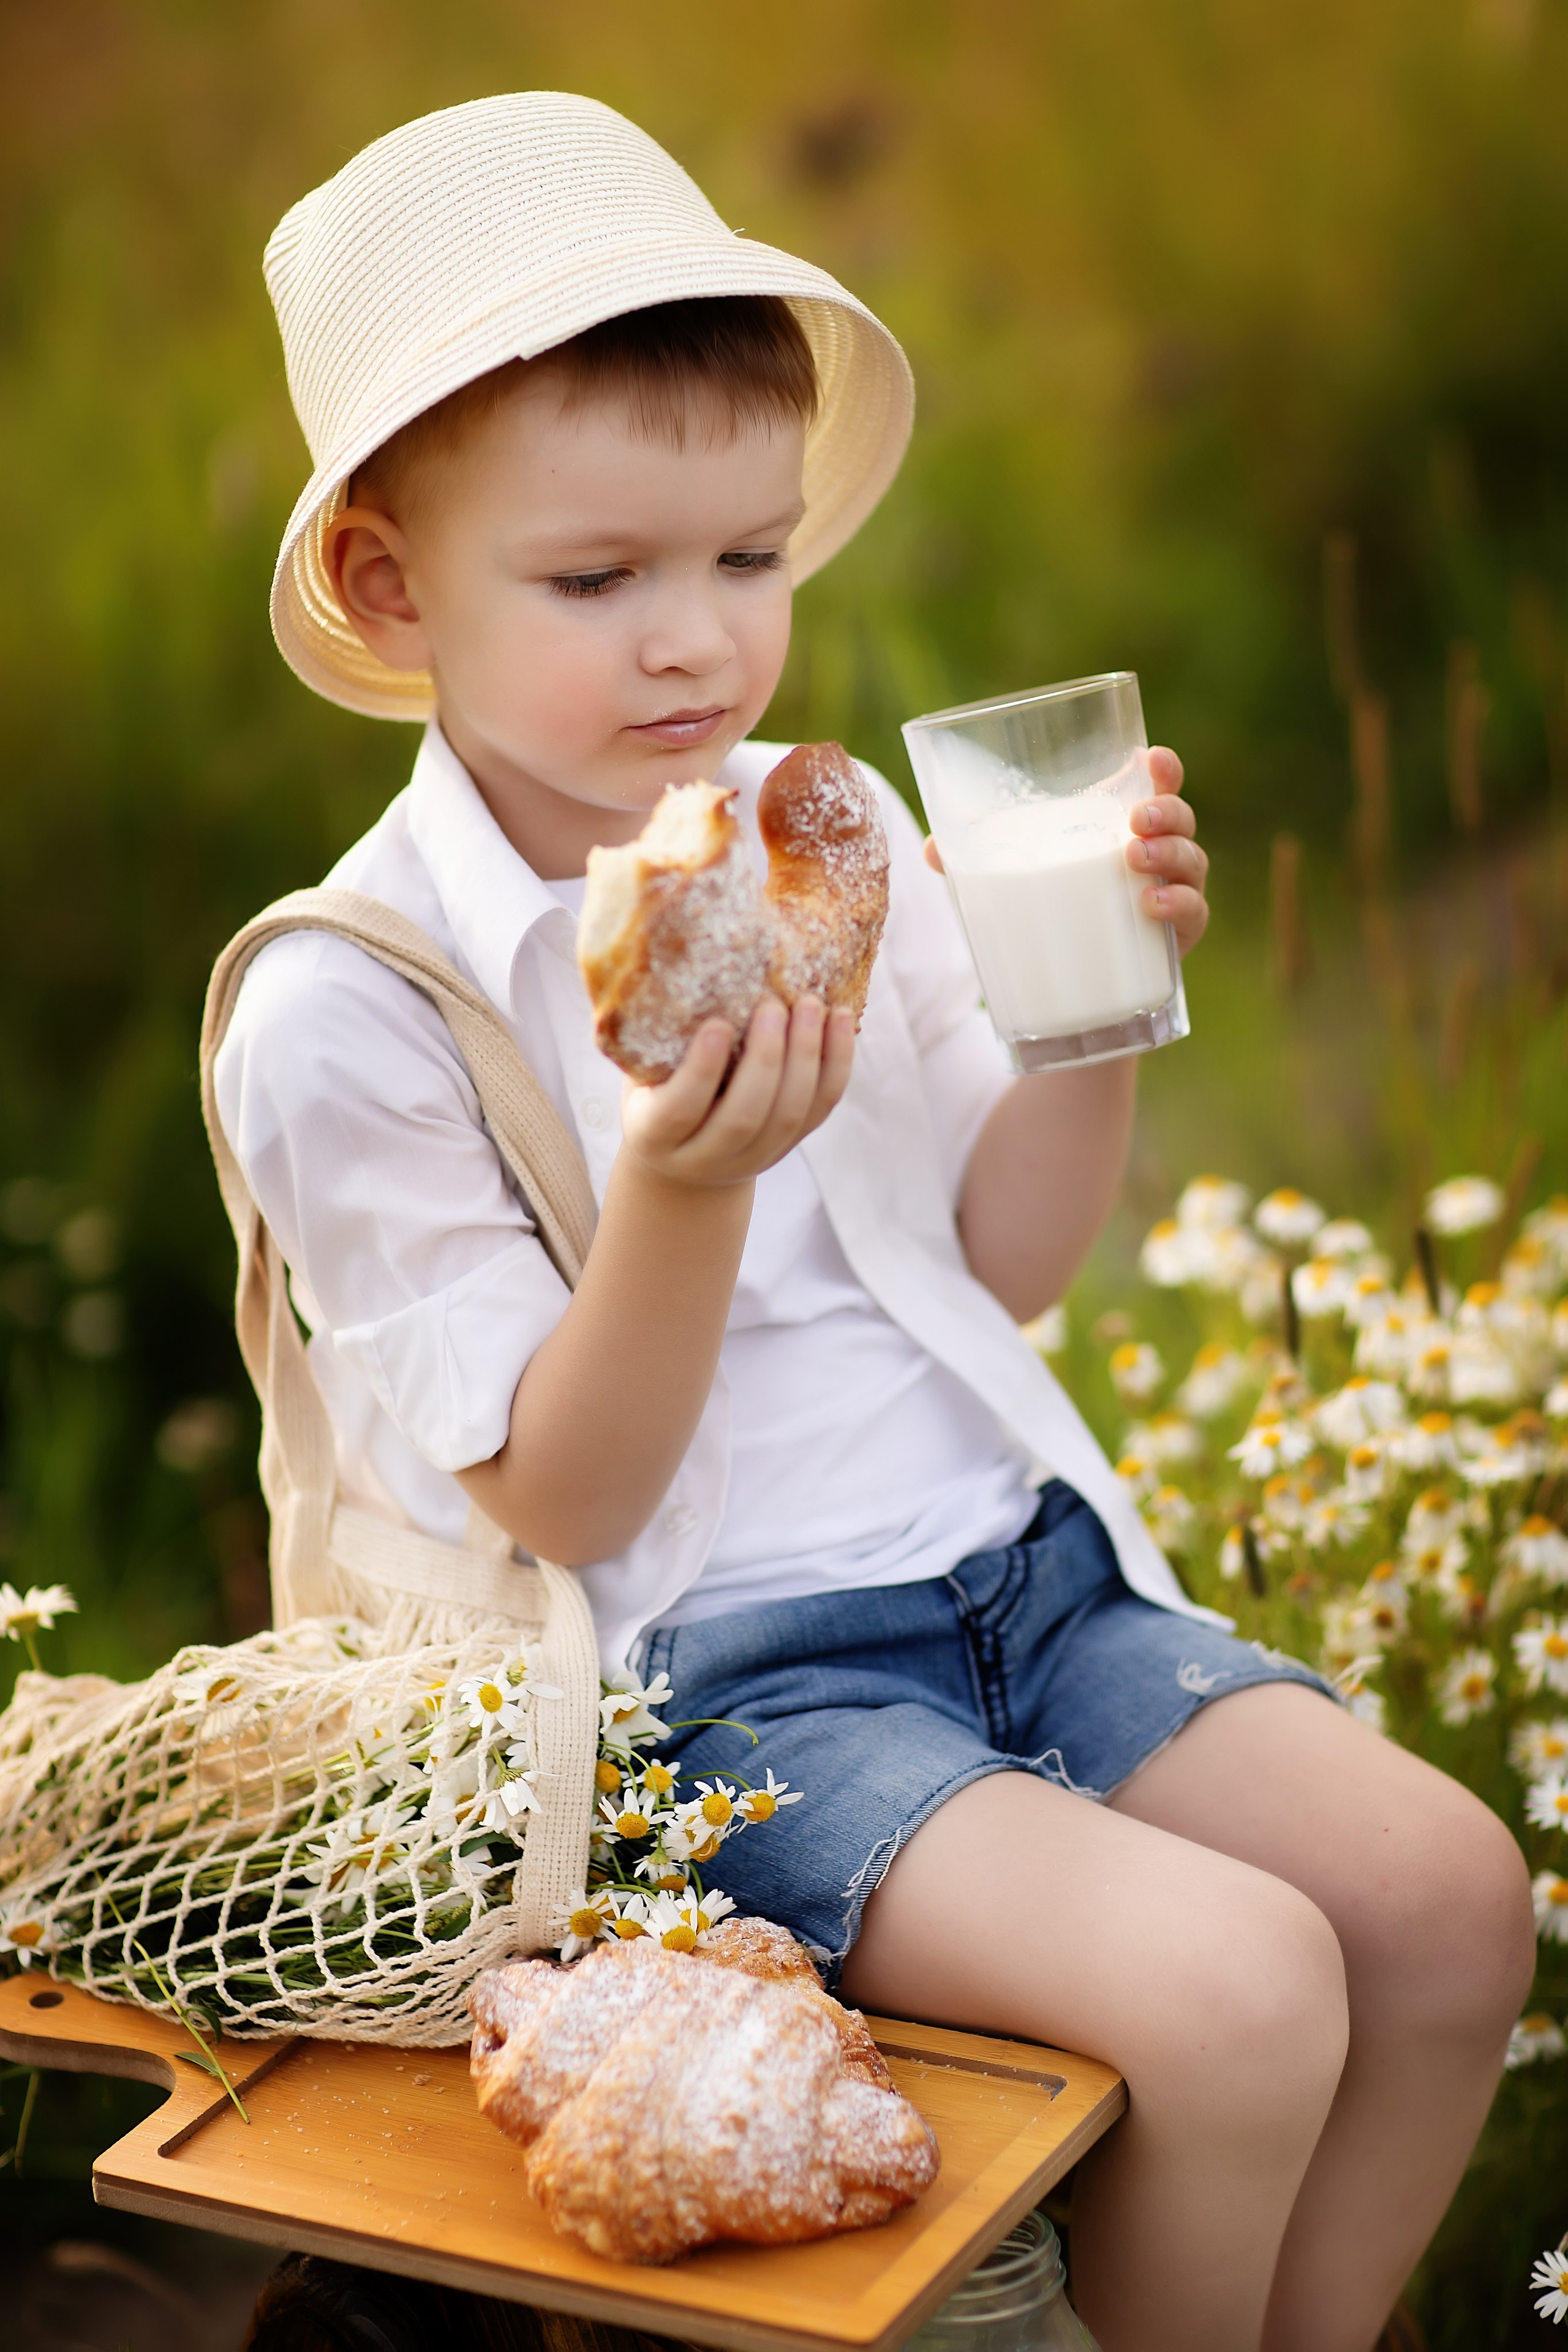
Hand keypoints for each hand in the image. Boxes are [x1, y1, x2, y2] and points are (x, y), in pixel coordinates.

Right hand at [619, 994, 854, 1188]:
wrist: (682, 1158)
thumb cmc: (654, 1092)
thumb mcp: (641, 1072)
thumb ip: (652, 1039)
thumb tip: (673, 965)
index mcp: (654, 1136)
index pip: (679, 1112)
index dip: (701, 1071)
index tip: (718, 1024)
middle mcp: (703, 1159)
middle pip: (743, 1118)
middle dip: (765, 1059)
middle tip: (772, 1006)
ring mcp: (752, 1157)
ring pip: (788, 1116)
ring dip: (805, 1057)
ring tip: (809, 1004)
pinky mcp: (788, 1145)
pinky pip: (821, 1108)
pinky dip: (836, 1063)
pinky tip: (839, 1019)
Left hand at [921, 743, 1209, 958]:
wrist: (1069, 990)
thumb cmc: (1046, 912)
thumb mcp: (1009, 882)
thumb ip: (970, 861)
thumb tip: (930, 848)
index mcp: (1121, 827)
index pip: (1153, 786)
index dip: (1162, 769)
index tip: (1154, 758)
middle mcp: (1157, 854)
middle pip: (1179, 819)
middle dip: (1165, 812)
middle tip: (1135, 820)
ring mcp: (1173, 894)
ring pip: (1192, 862)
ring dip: (1170, 854)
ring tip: (1134, 857)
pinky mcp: (1176, 939)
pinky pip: (1194, 914)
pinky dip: (1178, 906)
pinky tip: (1151, 905)